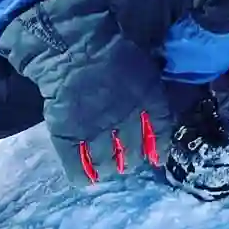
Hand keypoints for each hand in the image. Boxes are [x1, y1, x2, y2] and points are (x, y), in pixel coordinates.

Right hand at [0, 0, 171, 185]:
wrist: (76, 49)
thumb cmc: (113, 50)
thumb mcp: (145, 66)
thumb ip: (150, 90)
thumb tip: (155, 106)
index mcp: (148, 100)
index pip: (160, 130)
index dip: (159, 146)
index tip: (158, 158)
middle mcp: (125, 120)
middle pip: (133, 151)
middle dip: (133, 161)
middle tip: (129, 164)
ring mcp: (96, 129)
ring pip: (107, 161)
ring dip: (110, 168)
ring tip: (110, 170)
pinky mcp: (69, 134)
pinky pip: (76, 163)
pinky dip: (82, 175)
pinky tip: (86, 180)